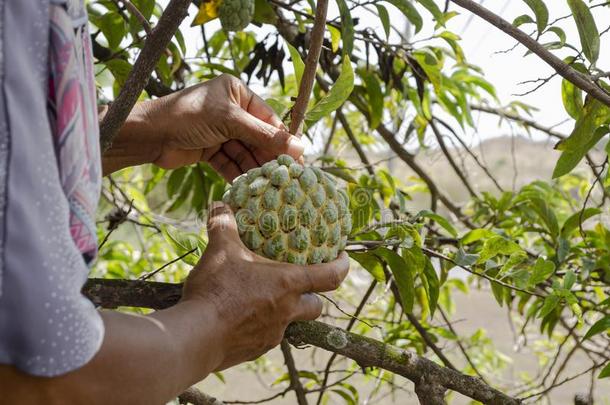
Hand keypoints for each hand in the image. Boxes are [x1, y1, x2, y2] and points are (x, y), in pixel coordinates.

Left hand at [144, 74, 303, 180]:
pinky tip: (250, 188)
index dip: (283, 140)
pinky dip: (238, 175)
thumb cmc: (188, 116)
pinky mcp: (210, 150)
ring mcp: (220, 132)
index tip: (299, 160)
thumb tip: (300, 146)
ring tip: (270, 187)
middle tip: (287, 178)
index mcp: (237, 94)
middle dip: (269, 158)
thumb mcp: (230, 121)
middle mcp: (230, 111)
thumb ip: (264, 135)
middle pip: (258, 138)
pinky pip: (230, 163)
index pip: (268, 119)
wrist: (149, 135)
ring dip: (255, 169)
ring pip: (245, 153)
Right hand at [182, 202, 349, 369]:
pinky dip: (263, 324)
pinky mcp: (257, 350)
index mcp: (288, 283)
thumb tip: (220, 203)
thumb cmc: (216, 291)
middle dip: (314, 294)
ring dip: (287, 310)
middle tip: (303, 282)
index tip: (344, 257)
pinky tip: (243, 315)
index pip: (331, 276)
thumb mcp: (220, 250)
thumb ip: (223, 224)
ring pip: (292, 322)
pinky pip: (268, 335)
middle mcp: (288, 311)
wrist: (196, 337)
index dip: (343, 266)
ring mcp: (274, 334)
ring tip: (267, 297)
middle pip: (316, 306)